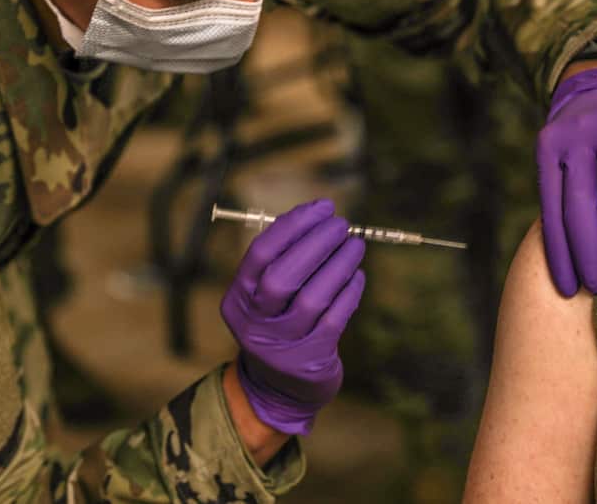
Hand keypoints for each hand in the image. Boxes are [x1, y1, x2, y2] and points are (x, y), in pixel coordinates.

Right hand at [220, 199, 365, 434]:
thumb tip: (320, 216)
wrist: (278, 389)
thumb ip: (283, 260)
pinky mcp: (310, 361)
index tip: (322, 207)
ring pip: (312, 298)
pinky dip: (349, 293)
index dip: (293, 225)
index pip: (260, 254)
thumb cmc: (278, 324)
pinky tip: (358, 275)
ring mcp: (281, 346)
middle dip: (316, 243)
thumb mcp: (264, 298)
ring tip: (356, 245)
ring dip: (339, 265)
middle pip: (282, 278)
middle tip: (342, 224)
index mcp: (238, 300)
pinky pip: (334, 320)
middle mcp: (254, 324)